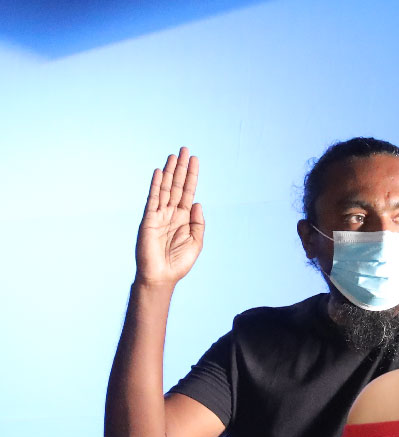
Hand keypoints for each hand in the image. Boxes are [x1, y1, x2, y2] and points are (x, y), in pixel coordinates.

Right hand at [135, 147, 203, 286]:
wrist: (161, 276)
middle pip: (178, 186)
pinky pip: (153, 198)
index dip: (192, 176)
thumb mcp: (196, 243)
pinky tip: (160, 172)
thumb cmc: (178, 263)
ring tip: (174, 155)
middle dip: (182, 168)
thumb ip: (198, 223)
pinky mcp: (149, 219)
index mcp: (184, 219)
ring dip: (170, 172)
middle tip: (185, 150)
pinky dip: (157, 185)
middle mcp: (172, 213)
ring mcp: (160, 215)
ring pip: (166, 188)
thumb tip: (197, 202)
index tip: (195, 161)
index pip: (189, 193)